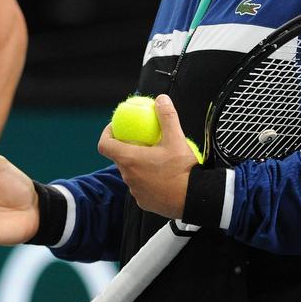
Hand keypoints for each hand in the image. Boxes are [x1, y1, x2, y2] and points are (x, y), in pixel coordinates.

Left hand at [97, 94, 198, 218]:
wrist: (196, 198)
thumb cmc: (183, 170)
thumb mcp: (176, 139)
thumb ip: (166, 116)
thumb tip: (161, 99)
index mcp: (129, 159)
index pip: (104, 145)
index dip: (107, 134)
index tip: (117, 128)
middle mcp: (128, 176)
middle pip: (119, 158)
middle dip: (127, 148)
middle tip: (141, 140)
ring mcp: (135, 191)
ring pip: (131, 173)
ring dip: (138, 164)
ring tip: (155, 157)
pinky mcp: (144, 202)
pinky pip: (141, 186)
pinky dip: (148, 179)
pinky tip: (162, 175)